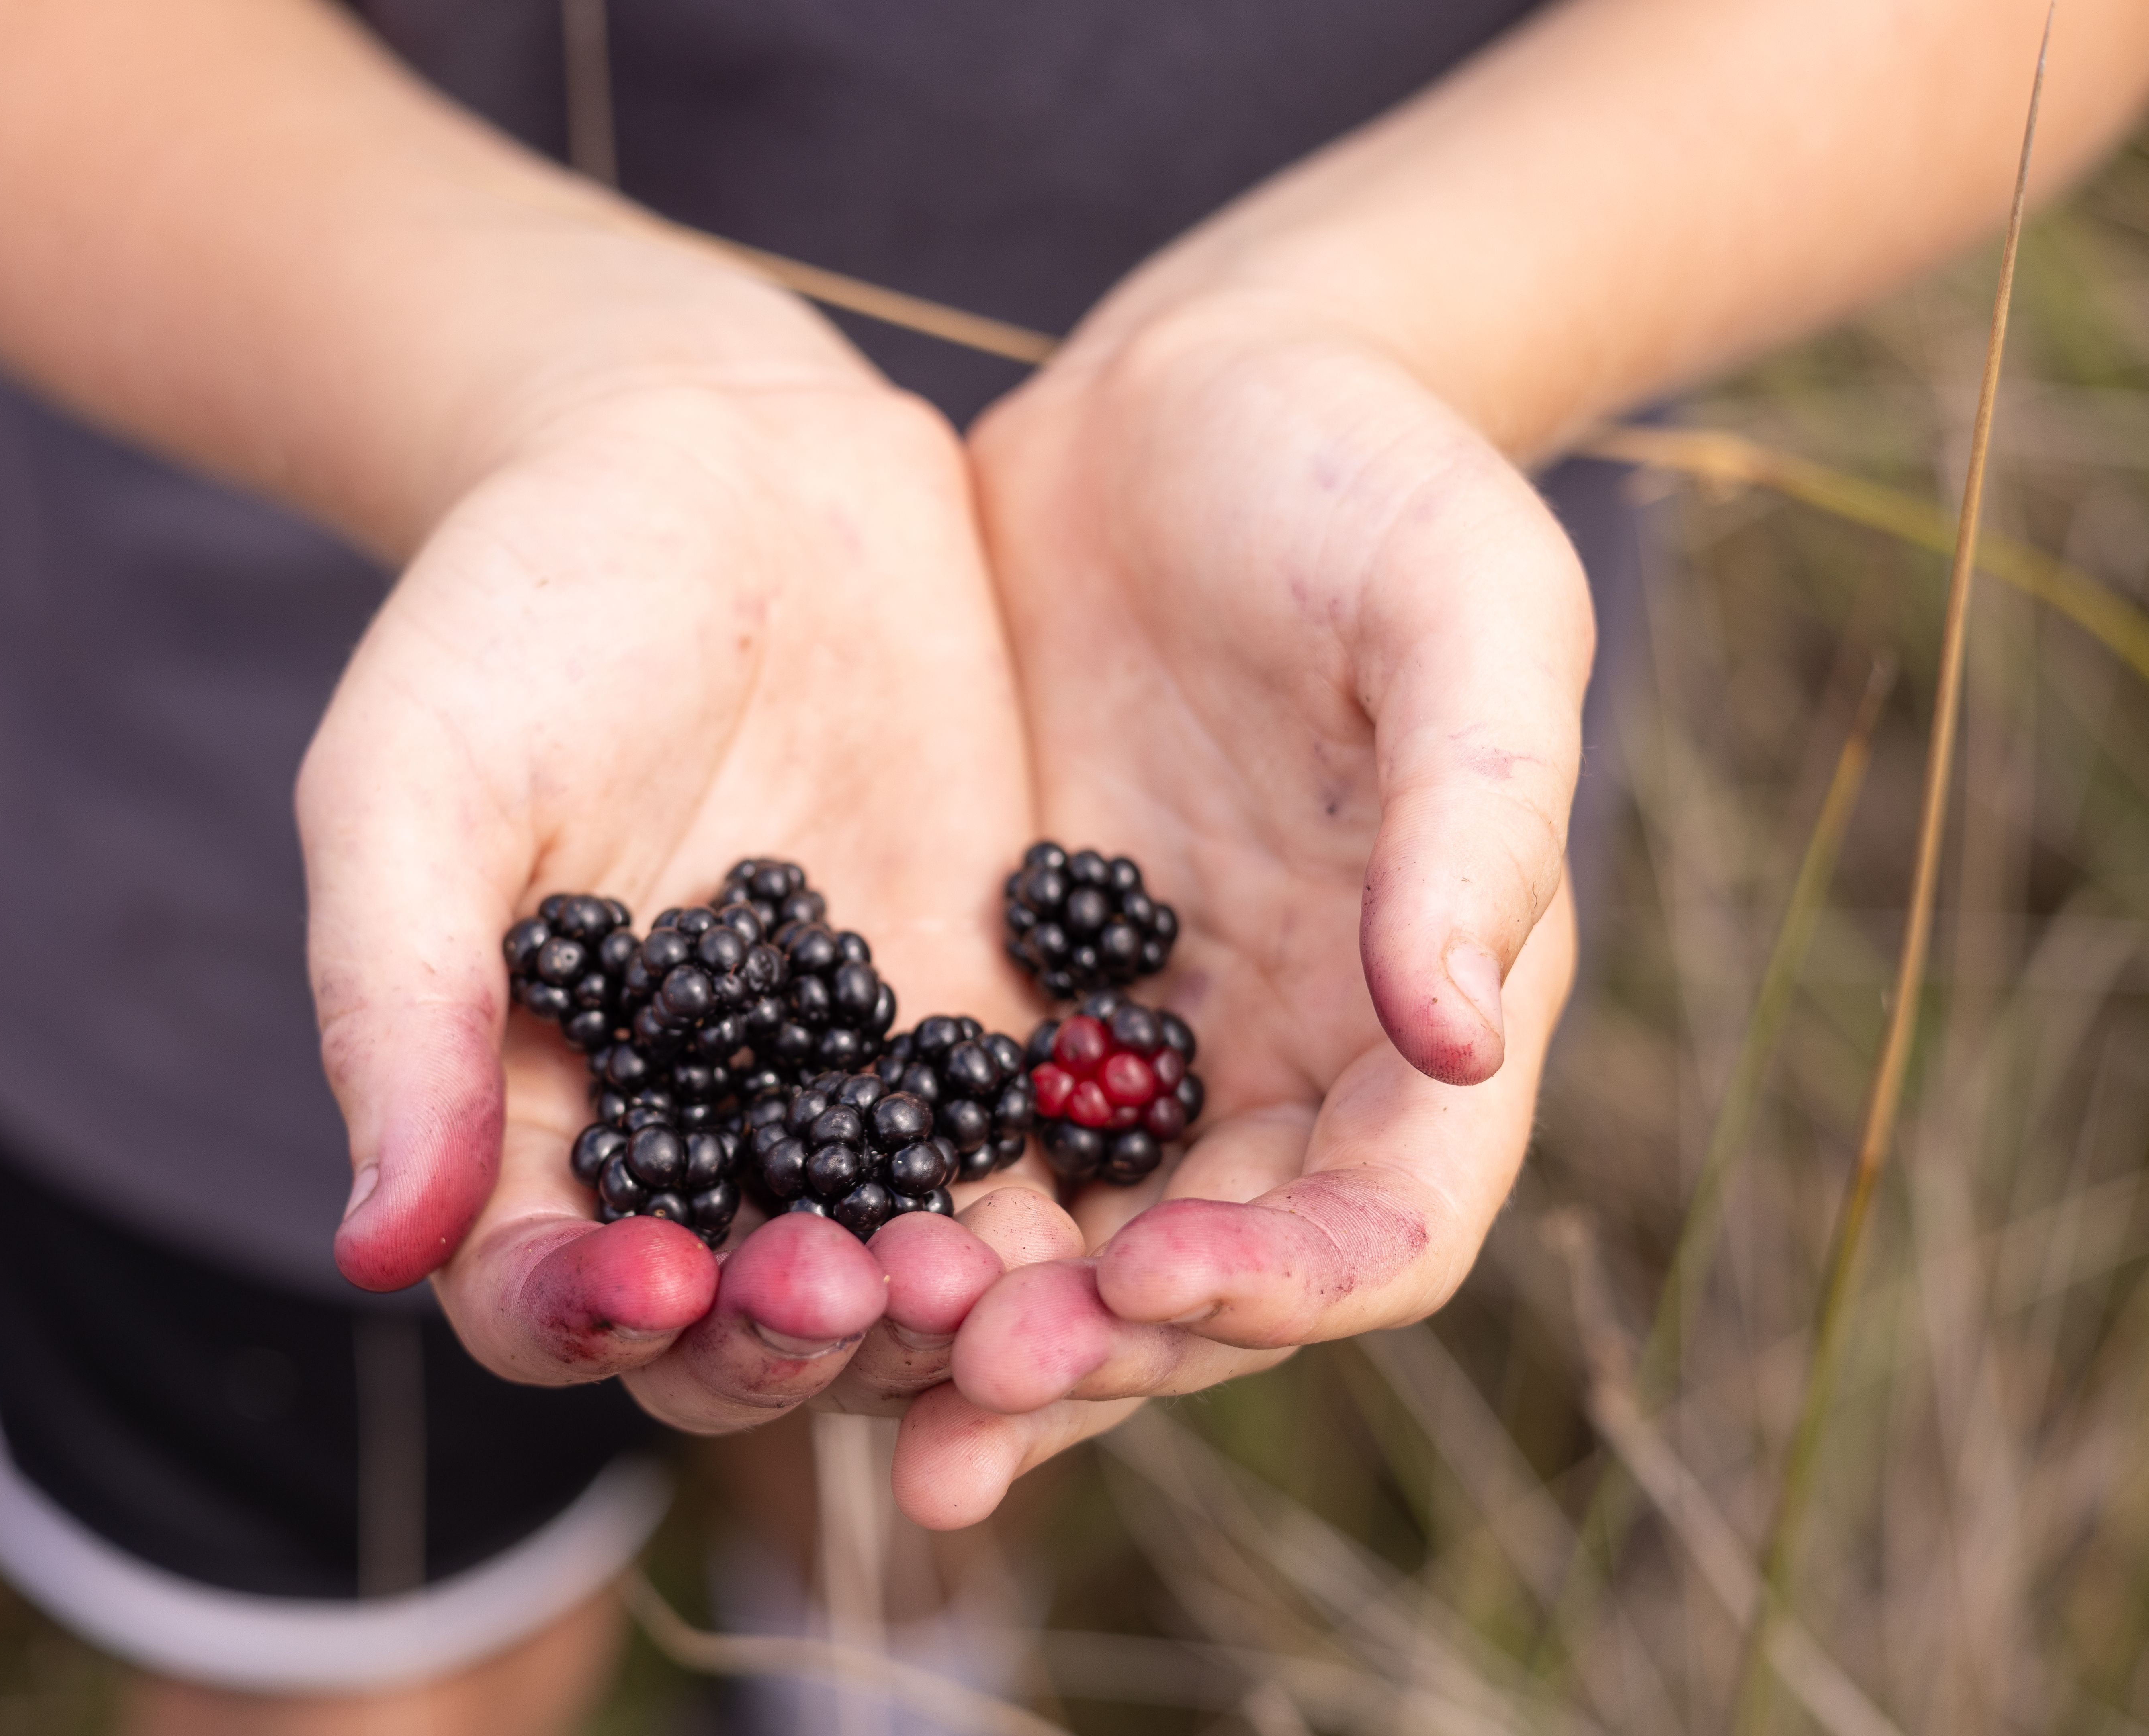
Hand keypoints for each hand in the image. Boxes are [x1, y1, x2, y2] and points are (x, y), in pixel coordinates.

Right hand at [297, 357, 1050, 1436]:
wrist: (716, 464)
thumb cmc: (519, 613)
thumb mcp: (416, 788)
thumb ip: (402, 1010)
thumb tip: (371, 1251)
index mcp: (534, 1105)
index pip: (540, 1282)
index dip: (585, 1313)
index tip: (655, 1284)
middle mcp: (696, 1128)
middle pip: (731, 1308)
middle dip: (783, 1332)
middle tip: (843, 1290)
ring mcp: (845, 1081)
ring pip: (888, 1258)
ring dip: (932, 1300)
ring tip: (979, 1281)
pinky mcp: (976, 1013)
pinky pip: (1019, 1143)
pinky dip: (1051, 1202)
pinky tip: (1096, 1213)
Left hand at [898, 303, 1590, 1524]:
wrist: (1191, 403)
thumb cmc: (1365, 479)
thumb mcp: (1463, 608)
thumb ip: (1476, 816)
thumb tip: (1463, 1029)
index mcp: (1427, 1007)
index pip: (1385, 1218)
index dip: (1284, 1281)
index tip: (1153, 1279)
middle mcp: (1288, 1060)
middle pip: (1210, 1275)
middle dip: (1102, 1349)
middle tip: (962, 1395)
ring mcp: (1144, 1037)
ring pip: (1072, 1249)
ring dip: (978, 1338)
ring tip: (853, 1397)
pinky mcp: (1015, 989)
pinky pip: (958, 1143)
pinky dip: (891, 1219)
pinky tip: (787, 1268)